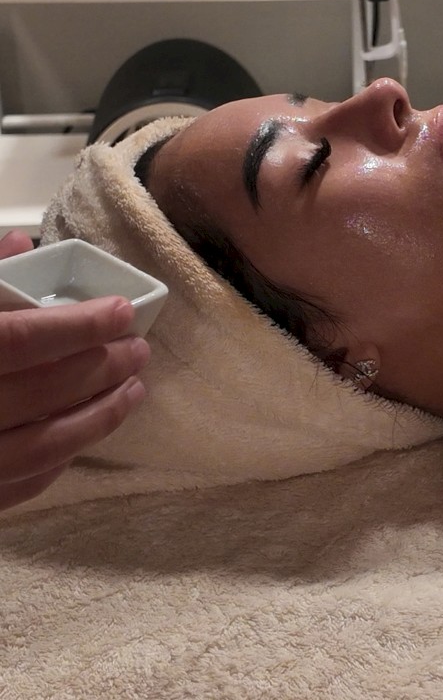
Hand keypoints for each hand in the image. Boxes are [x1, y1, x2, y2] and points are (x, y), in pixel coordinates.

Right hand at [0, 230, 147, 510]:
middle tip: (137, 350)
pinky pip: (15, 489)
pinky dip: (56, 463)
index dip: (77, 326)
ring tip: (133, 391)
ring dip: (96, 419)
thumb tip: (18, 243)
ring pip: (39, 449)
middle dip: (99, 369)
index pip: (19, 341)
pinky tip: (82, 437)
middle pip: (40, 393)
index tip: (120, 310)